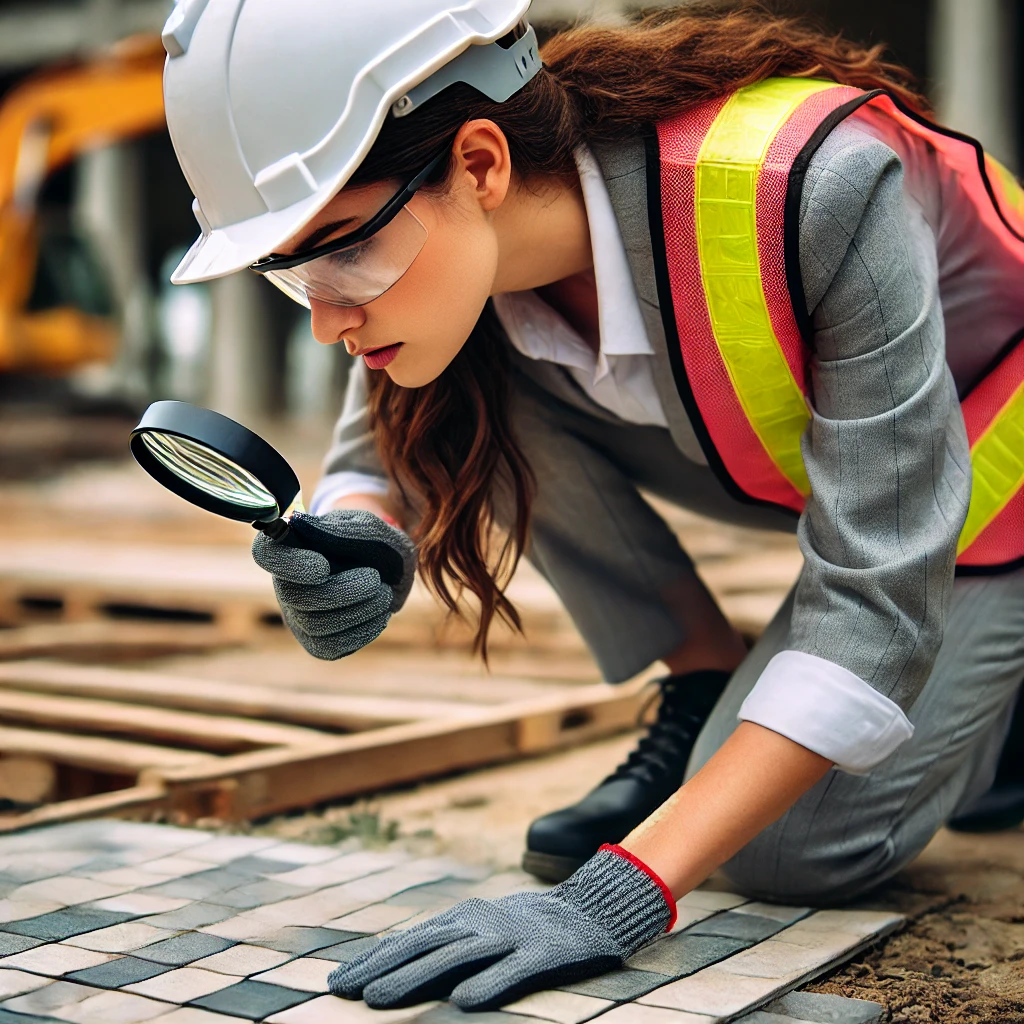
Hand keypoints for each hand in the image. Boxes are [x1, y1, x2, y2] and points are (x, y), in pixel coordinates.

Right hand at [252, 509, 415, 659]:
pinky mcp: (317, 641)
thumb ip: (343, 530)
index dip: (288, 563)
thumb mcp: (369, 528)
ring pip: (314, 625)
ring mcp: (299, 615)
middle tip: (374, 579)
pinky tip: (380, 614)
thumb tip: (301, 526)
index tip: (322, 566)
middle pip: (294, 596)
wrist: (392, 571)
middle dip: (341, 592)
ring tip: (384, 595)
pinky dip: (363, 631)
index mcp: (291, 546)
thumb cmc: (375, 543)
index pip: (266, 553)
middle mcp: (287, 582)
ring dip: (358, 611)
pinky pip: (331, 647)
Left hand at [328, 845, 673, 1009]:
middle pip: (424, 946)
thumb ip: (442, 944)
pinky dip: (488, 984)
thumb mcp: (479, 929)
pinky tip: (463, 1003)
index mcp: (464, 919)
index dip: (373, 959)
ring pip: (457, 957)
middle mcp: (481, 923)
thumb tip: (386, 964)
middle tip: (345, 993)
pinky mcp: (544, 953)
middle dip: (382, 969)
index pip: (410, 938)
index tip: (336, 982)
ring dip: (416, 978)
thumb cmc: (523, 928)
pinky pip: (513, 971)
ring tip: (380, 1000)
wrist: (590, 910)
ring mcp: (512, 936)